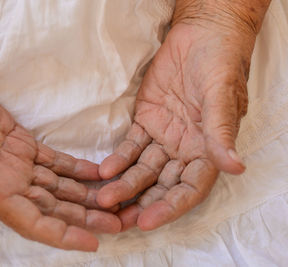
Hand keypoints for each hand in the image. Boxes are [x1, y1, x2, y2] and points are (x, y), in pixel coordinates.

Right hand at [0, 0, 120, 250]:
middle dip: (87, 216)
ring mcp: (19, 165)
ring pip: (60, 185)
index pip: (38, 224)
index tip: (95, 242)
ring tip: (116, 198)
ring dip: (86, 193)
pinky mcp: (23, 144)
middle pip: (57, 208)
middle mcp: (11, 185)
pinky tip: (97, 171)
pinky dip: (76, 167)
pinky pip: (55, 161)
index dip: (66, 235)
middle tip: (119, 220)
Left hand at [96, 17, 259, 230]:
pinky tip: (103, 170)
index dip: (169, 206)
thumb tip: (234, 167)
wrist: (200, 36)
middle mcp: (185, 150)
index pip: (189, 188)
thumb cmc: (220, 64)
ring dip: (123, 185)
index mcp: (208, 150)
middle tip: (115, 221)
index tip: (146, 220)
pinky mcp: (145, 122)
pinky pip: (130, 146)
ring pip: (142, 170)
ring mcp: (163, 138)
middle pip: (161, 185)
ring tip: (103, 198)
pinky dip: (118, 159)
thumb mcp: (221, 95)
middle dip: (140, 203)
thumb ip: (221, 131)